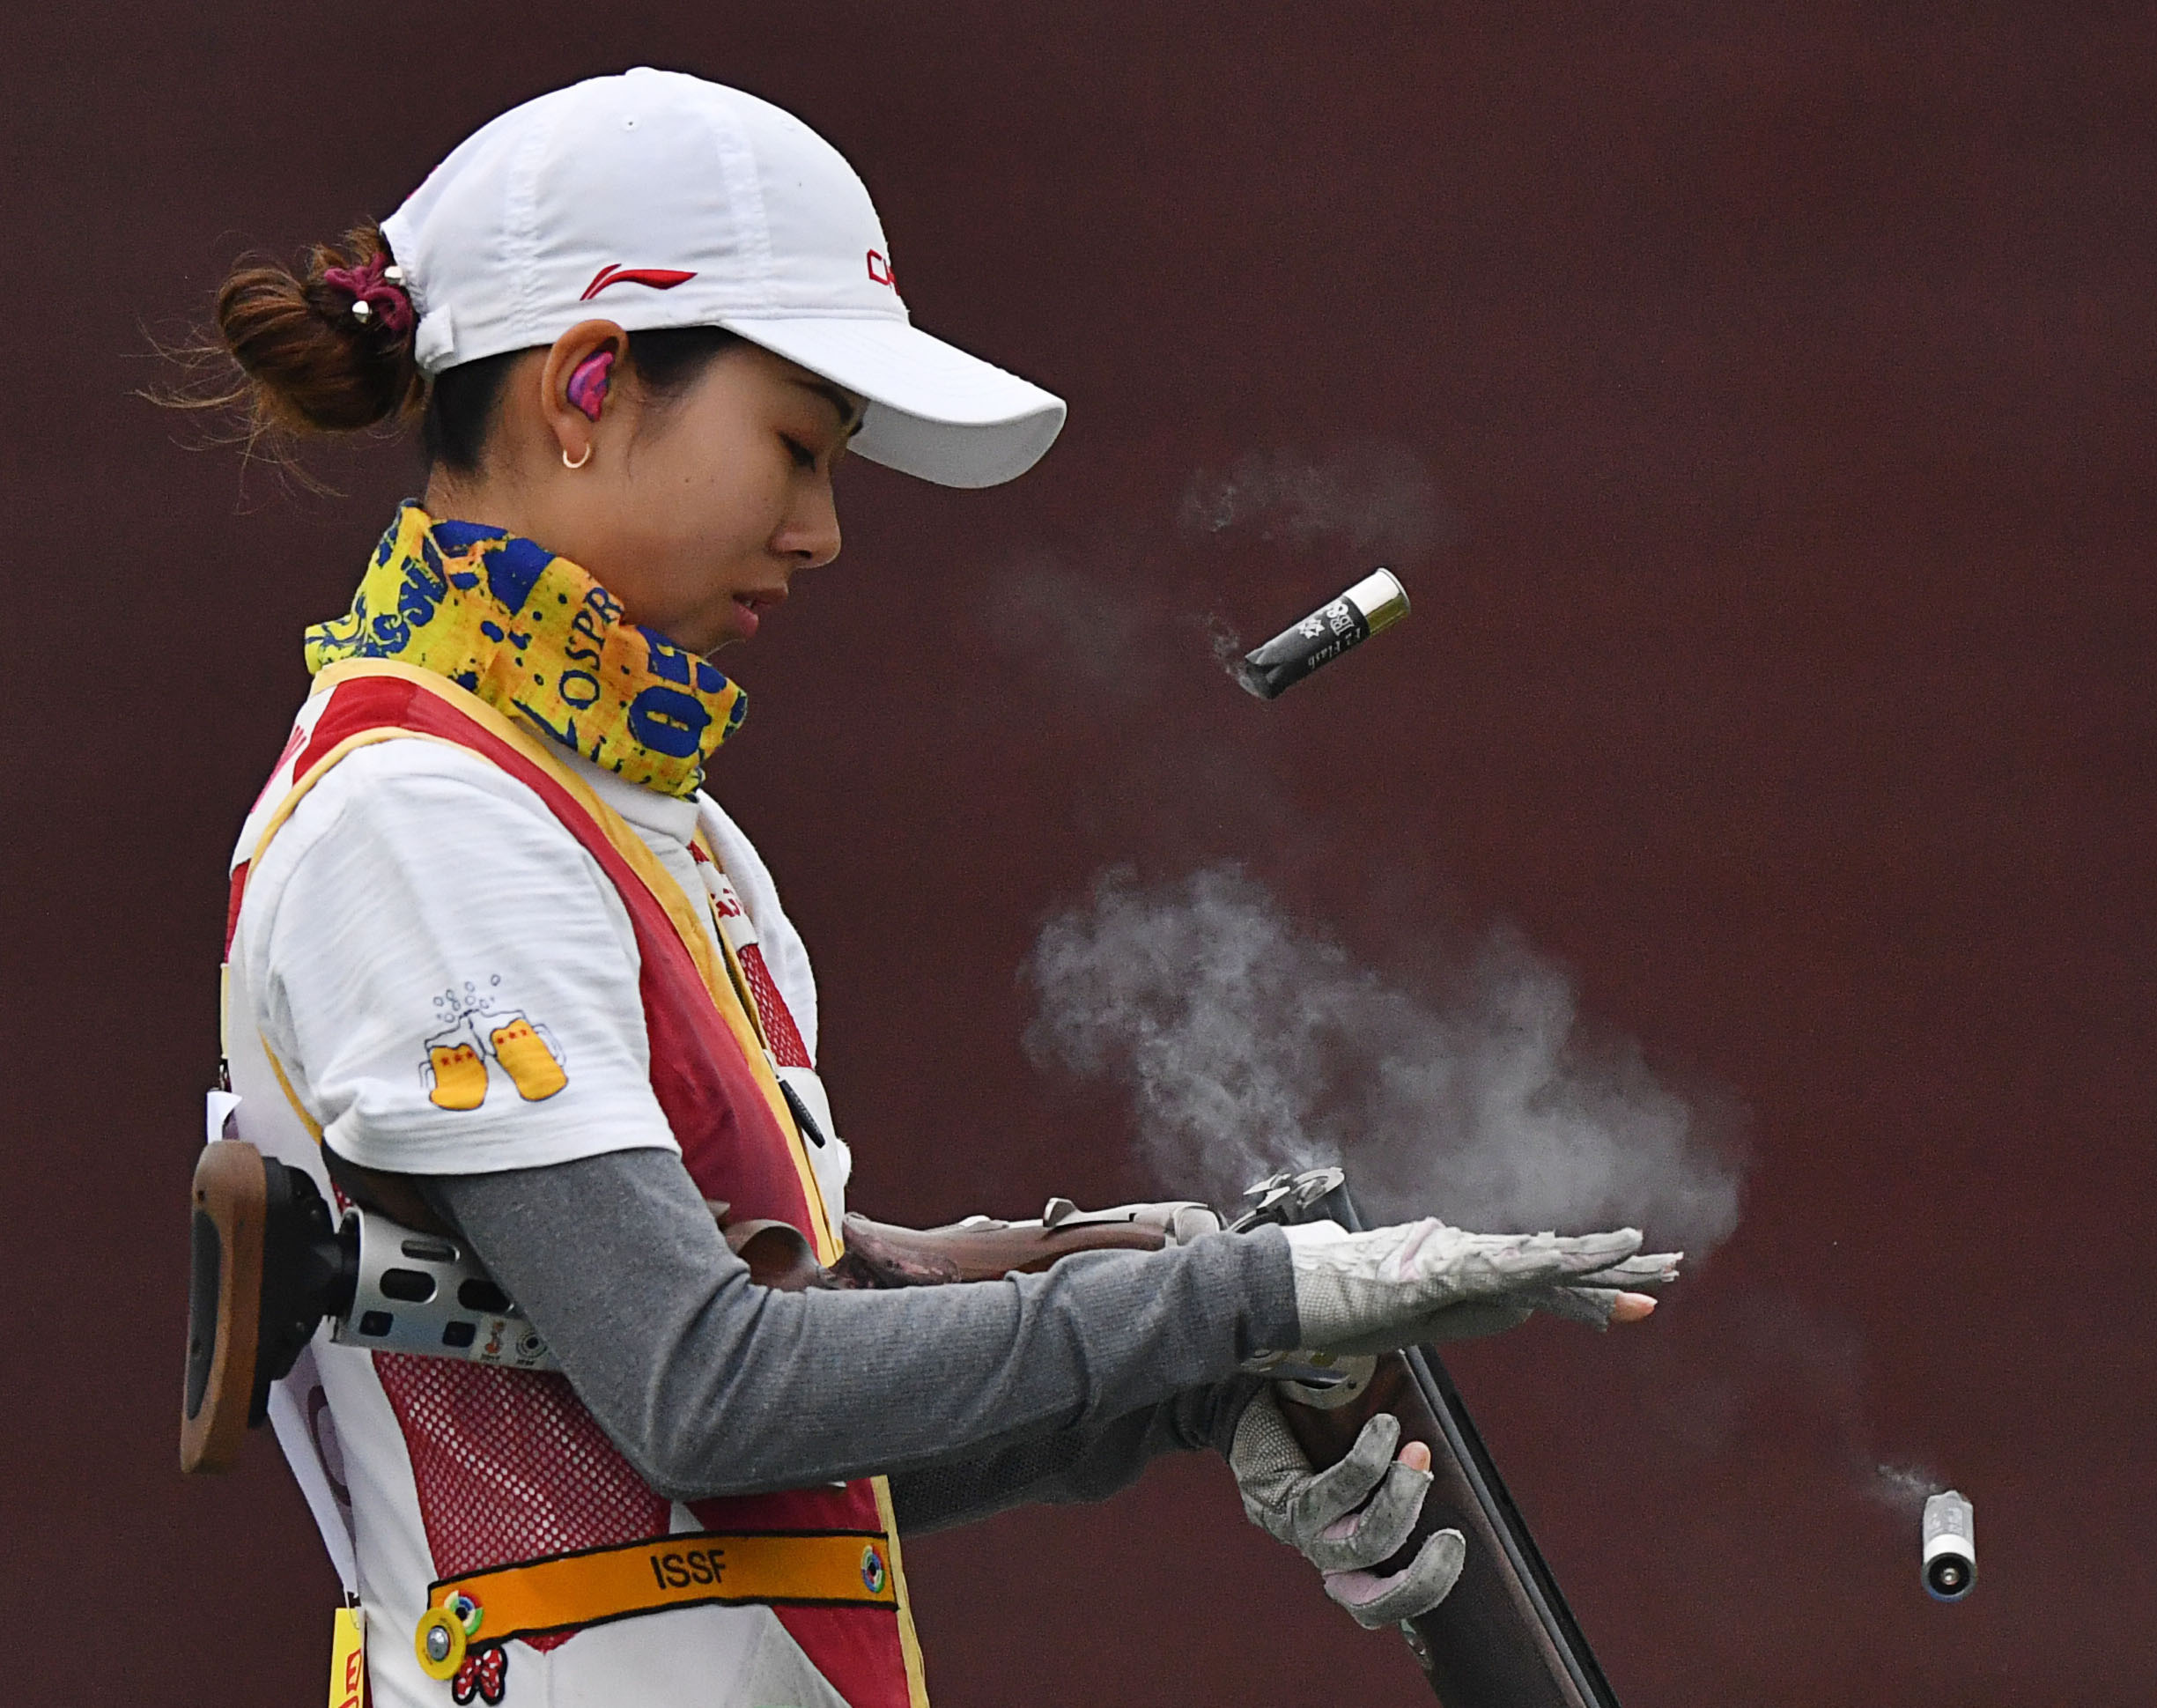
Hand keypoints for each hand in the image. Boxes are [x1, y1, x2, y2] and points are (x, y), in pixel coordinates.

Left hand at [1229, 1387, 1465, 1628]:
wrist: (1246, 1401)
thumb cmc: (1311, 1432)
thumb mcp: (1361, 1464)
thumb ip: (1399, 1474)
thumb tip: (1438, 1465)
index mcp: (1346, 1558)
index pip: (1380, 1606)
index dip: (1422, 1593)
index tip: (1455, 1546)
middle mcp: (1321, 1556)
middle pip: (1372, 1603)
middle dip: (1424, 1578)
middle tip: (1452, 1537)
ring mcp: (1300, 1532)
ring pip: (1361, 1548)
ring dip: (1400, 1504)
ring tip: (1416, 1454)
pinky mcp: (1282, 1499)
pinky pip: (1330, 1494)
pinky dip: (1367, 1464)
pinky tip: (1384, 1428)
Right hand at [1281, 1217, 1682, 1356]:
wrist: (1271, 1293)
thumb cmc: (1324, 1306)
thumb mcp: (1401, 1322)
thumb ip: (1452, 1311)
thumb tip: (1507, 1308)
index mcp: (1459, 1273)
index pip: (1539, 1282)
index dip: (1591, 1291)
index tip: (1640, 1299)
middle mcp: (1461, 1258)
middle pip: (1550, 1266)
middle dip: (1612, 1270)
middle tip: (1671, 1268)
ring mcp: (1447, 1261)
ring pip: (1535, 1259)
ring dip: (1593, 1261)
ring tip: (1649, 1257)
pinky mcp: (1430, 1271)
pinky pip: (1495, 1268)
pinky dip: (1538, 1264)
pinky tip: (1572, 1262)